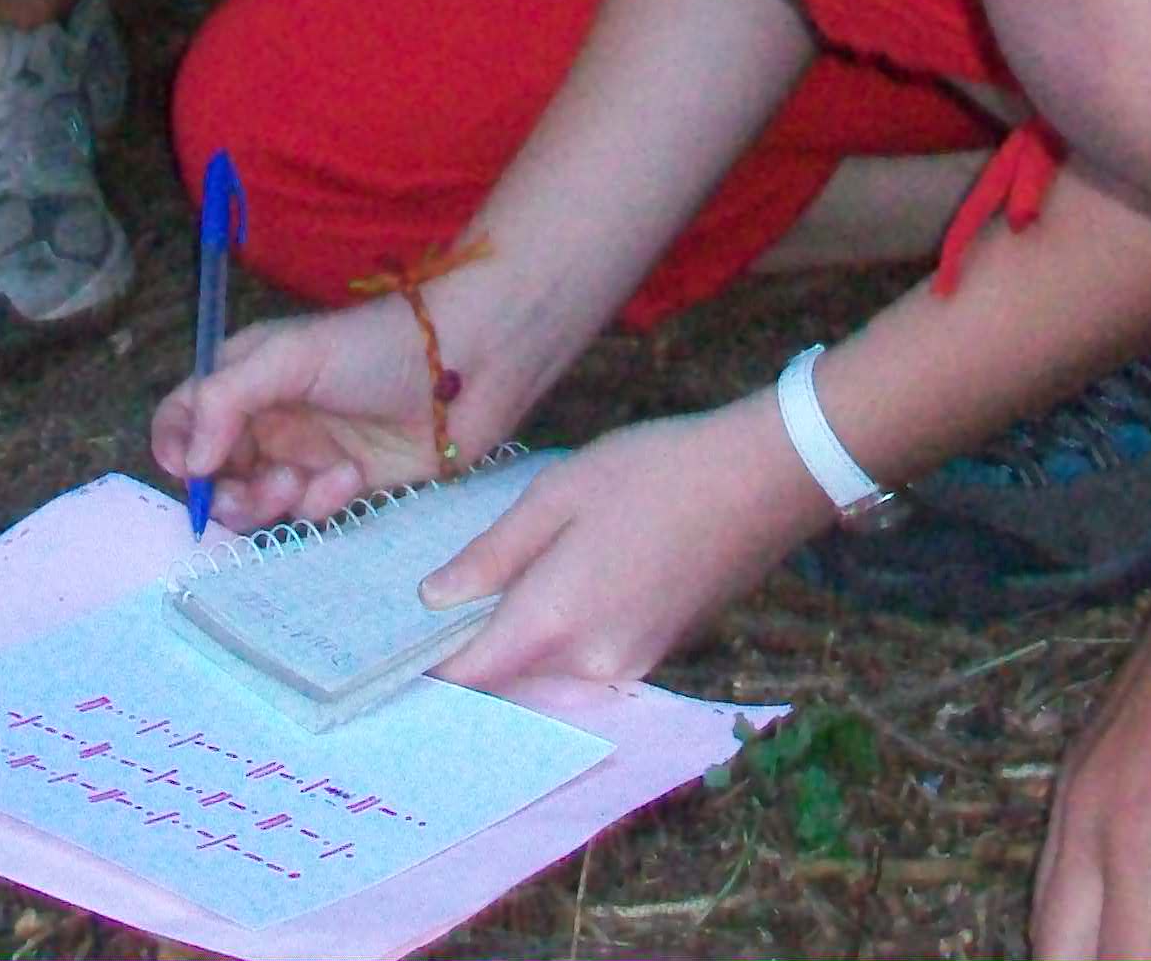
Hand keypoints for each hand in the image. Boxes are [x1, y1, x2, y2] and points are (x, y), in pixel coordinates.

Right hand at [155, 295, 520, 528]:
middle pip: (215, 475)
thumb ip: (224, 402)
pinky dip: (323, 501)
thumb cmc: (375, 346)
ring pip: (258, 502)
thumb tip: (186, 464)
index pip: (182, 418)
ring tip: (302, 482)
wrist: (467, 364)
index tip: (191, 470)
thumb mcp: (287, 357)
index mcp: (245, 378)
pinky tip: (353, 476)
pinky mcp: (346, 486)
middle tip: (259, 488)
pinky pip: (310, 513)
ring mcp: (306, 454)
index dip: (175, 447)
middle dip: (228, 491)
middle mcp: (269, 419)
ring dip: (271, 501)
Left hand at [425, 397, 825, 689]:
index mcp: (557, 621)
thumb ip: (493, 554)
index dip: (427, 672)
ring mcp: (632, 664)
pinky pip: (590, 658)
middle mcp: (593, 663)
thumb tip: (436, 598)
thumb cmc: (654, 472)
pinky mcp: (660, 653)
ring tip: (489, 592)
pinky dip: (563, 636)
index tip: (388, 657)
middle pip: (510, 679)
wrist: (762, 480)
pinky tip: (558, 585)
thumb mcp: (558, 494)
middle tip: (431, 613)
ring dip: (520, 643)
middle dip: (474, 653)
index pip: (472, 675)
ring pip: (550, 670)